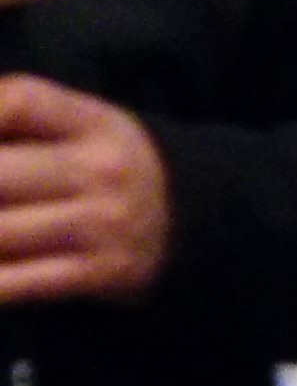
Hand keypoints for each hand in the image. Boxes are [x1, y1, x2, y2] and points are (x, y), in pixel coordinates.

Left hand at [0, 75, 172, 303]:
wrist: (188, 225)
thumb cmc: (110, 167)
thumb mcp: (84, 124)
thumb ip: (20, 116)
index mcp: (93, 123)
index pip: (20, 102)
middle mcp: (99, 171)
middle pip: (0, 173)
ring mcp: (100, 226)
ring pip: (1, 233)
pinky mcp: (97, 274)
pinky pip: (20, 282)